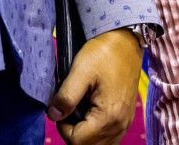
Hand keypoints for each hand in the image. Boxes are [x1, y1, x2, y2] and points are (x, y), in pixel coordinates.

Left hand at [47, 28, 142, 144]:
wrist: (125, 42)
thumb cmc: (103, 54)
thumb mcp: (80, 71)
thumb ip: (66, 96)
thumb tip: (53, 115)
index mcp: (108, 116)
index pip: (78, 142)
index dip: (63, 128)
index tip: (61, 107)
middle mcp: (120, 125)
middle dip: (74, 133)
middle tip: (68, 109)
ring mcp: (125, 123)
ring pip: (100, 144)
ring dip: (85, 133)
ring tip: (78, 110)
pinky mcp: (125, 117)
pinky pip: (109, 136)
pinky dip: (96, 131)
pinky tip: (89, 113)